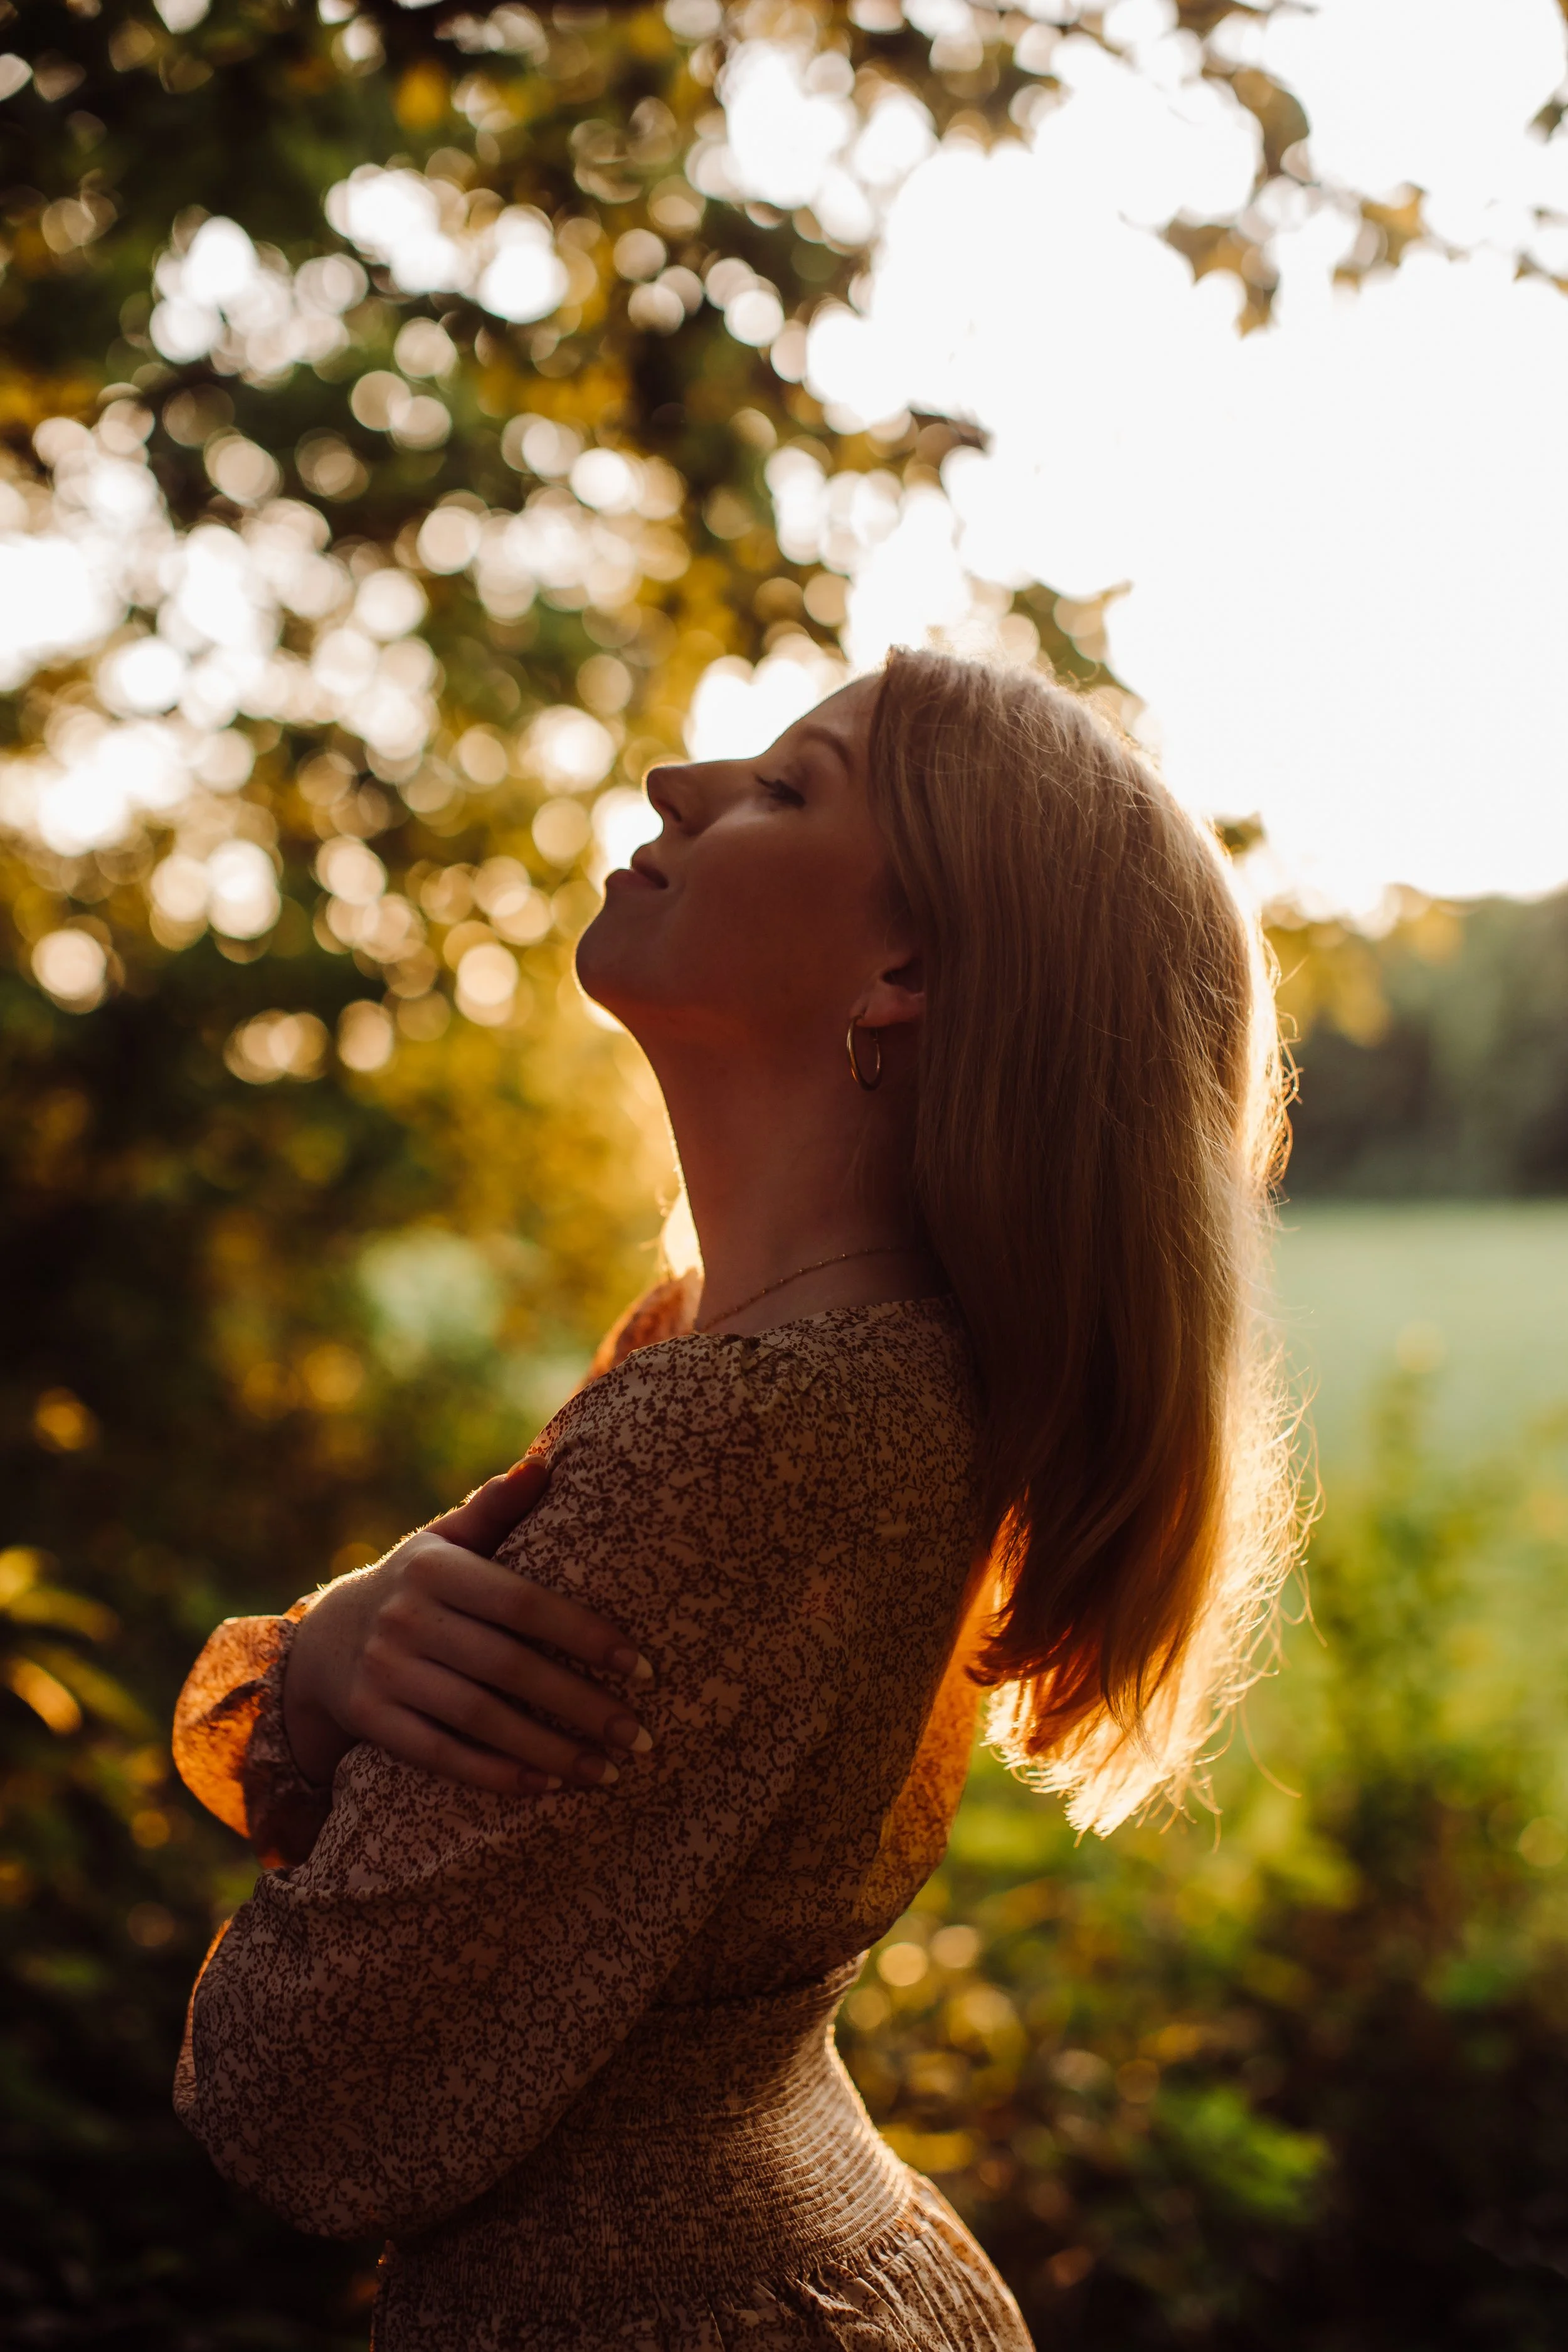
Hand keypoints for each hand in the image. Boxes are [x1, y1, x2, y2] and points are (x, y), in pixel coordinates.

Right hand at [282, 1460, 652, 1796]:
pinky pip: (440, 1754)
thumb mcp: (445, 1540)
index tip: (642, 1667)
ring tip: (607, 1772)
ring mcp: (384, 1672)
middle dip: (581, 1706)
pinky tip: (546, 1787)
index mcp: (435, 1568)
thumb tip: (545, 1465)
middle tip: (640, 1736)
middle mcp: (406, 1618)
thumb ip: (495, 1509)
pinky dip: (495, 1774)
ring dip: (549, 1751)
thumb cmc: (416, 1585)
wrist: (322, 1642)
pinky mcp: (370, 1720)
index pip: (524, 1603)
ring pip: (479, 1719)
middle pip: (509, 1668)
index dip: (585, 1635)